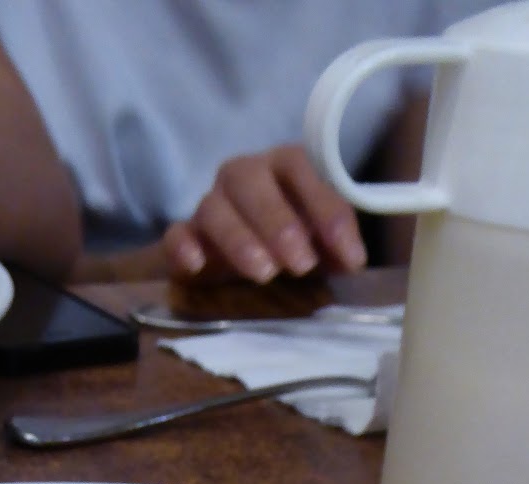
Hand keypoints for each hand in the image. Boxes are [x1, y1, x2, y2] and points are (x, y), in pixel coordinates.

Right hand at [163, 143, 367, 283]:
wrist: (243, 262)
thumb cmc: (290, 243)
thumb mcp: (322, 242)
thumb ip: (337, 245)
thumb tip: (352, 260)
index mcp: (283, 166)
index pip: (303, 169)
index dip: (327, 210)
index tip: (349, 256)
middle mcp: (243, 176)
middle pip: (251, 182)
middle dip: (279, 224)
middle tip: (301, 265)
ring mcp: (210, 204)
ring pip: (214, 209)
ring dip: (239, 240)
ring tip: (264, 274)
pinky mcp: (184, 236)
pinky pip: (176, 234)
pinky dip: (183, 247)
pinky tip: (198, 265)